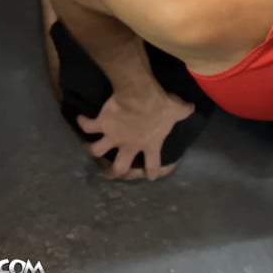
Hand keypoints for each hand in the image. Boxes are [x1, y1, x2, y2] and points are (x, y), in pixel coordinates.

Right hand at [76, 90, 194, 180]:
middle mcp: (130, 144)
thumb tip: (192, 107)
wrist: (140, 95)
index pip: (153, 164)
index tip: (150, 177)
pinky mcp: (102, 124)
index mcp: (150, 144)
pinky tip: (80, 119)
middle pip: (119, 166)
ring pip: (97, 150)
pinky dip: (83, 122)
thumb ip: (184, 111)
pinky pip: (88, 126)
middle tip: (112, 172)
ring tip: (90, 148)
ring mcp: (114, 136)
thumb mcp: (178, 109)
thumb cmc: (161, 105)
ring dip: (92, 149)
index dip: (152, 172)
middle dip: (115, 171)